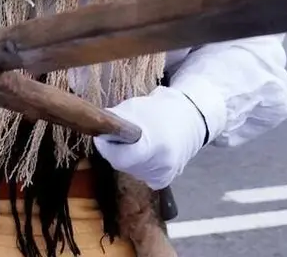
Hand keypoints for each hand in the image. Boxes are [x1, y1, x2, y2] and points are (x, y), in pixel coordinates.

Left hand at [93, 87, 207, 189]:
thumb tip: (96, 129)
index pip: (118, 157)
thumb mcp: (134, 108)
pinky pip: (140, 174)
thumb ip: (115, 122)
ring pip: (129, 170)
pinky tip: (146, 151)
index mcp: (154, 145)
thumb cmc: (160, 109)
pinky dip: (138, 164)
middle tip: (121, 136)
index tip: (104, 136)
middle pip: (121, 164)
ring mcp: (164, 174)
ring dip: (126, 157)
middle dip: (115, 150)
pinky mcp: (165, 179)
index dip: (107, 146)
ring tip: (138, 141)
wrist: (191, 118)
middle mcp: (161, 165)